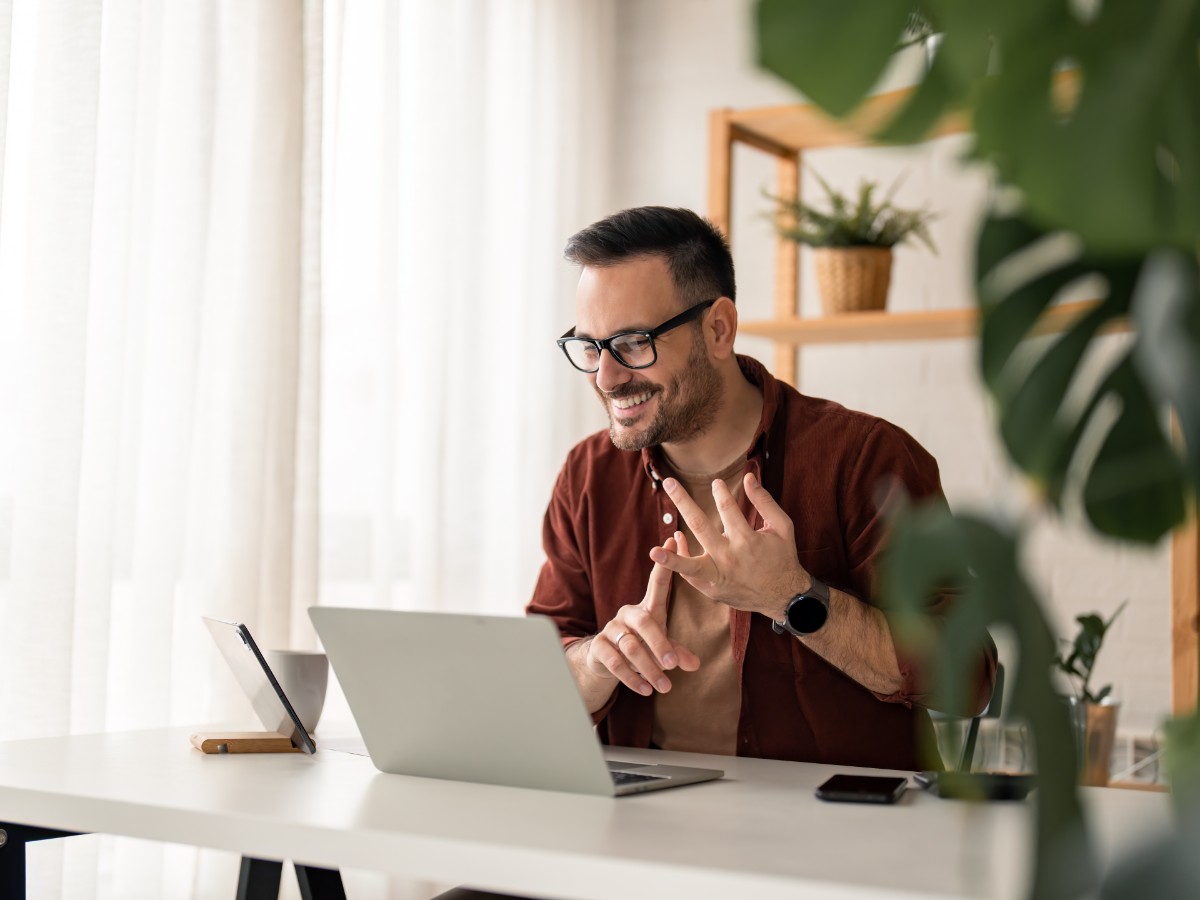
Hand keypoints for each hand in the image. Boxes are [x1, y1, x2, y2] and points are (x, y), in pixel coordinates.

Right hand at [583, 535, 699, 696]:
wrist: (605, 662)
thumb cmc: (641, 646)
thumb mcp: (662, 647)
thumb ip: (677, 652)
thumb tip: (695, 664)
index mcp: (646, 609)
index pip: (657, 583)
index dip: (664, 566)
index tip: (670, 541)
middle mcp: (628, 614)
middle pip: (644, 623)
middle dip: (659, 644)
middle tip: (673, 664)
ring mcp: (611, 629)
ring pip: (630, 646)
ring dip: (648, 668)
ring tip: (664, 686)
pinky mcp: (599, 646)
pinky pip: (614, 661)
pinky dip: (631, 677)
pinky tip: (644, 689)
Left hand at [649, 472, 808, 617]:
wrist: (784, 597)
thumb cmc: (782, 557)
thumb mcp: (782, 527)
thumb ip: (764, 501)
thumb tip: (748, 477)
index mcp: (747, 539)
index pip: (727, 508)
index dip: (720, 492)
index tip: (715, 483)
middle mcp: (729, 557)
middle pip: (700, 525)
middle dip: (683, 501)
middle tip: (670, 483)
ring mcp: (719, 576)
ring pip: (689, 565)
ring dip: (670, 557)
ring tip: (652, 550)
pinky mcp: (712, 589)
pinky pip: (690, 575)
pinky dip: (680, 560)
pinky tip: (676, 541)